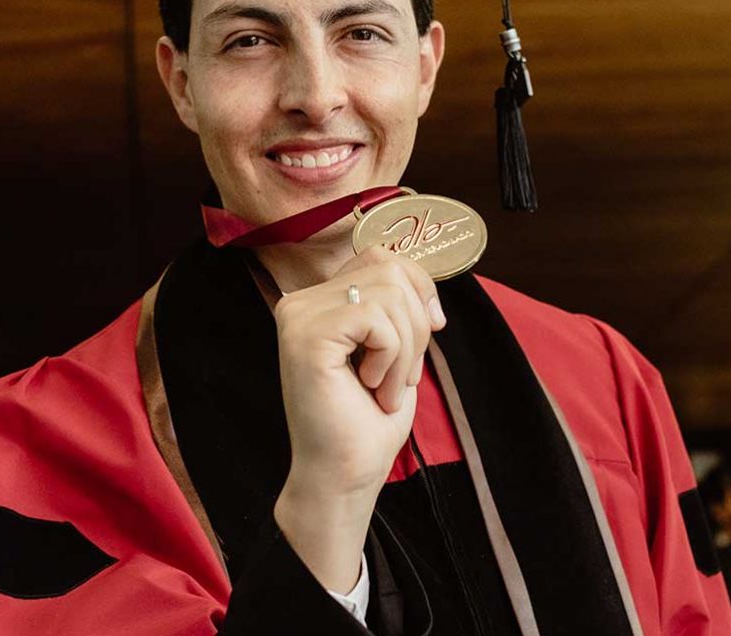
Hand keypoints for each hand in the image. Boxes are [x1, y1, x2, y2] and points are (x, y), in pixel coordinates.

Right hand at [271, 247, 445, 590]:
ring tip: (385, 387)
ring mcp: (298, 316)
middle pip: (389, 268)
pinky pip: (376, 318)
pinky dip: (392, 357)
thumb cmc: (367, 422)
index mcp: (318, 302)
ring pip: (388, 292)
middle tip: (402, 374)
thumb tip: (424, 281)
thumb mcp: (394, 350)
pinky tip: (371, 386)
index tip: (432, 330)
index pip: (379, 256)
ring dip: (406, 349)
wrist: (344, 475)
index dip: (419, 288)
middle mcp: (300, 302)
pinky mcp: (306, 336)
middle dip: (416, 324)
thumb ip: (398, 306)